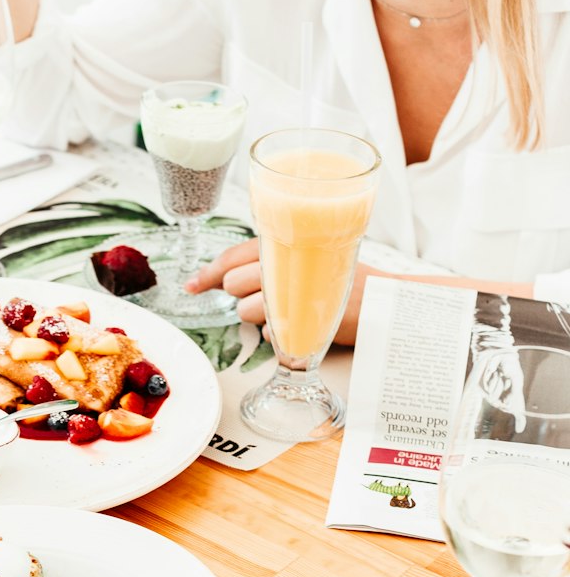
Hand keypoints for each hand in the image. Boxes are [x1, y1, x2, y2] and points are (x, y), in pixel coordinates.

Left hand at [187, 239, 373, 346]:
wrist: (385, 303)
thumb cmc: (349, 283)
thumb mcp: (314, 260)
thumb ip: (278, 263)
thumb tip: (237, 279)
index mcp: (288, 243)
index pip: (234, 255)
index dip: (208, 272)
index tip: (190, 286)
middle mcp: (286, 263)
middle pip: (233, 282)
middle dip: (242, 295)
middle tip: (271, 296)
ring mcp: (290, 292)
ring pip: (244, 309)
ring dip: (259, 316)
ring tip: (290, 310)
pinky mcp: (297, 320)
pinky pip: (266, 331)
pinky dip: (277, 333)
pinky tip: (300, 324)